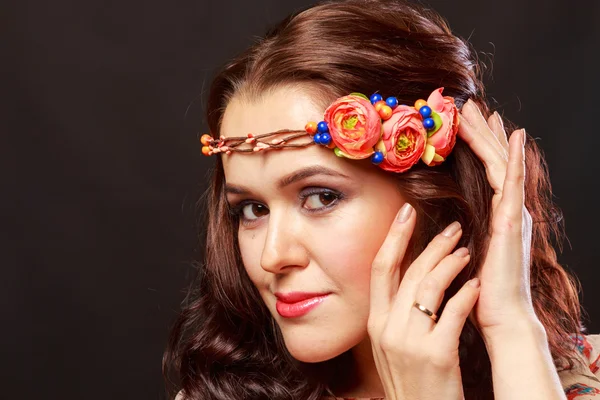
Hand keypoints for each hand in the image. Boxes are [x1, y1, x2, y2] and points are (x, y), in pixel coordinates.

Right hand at [368, 205, 480, 399]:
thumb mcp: (389, 346)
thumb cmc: (411, 381)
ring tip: (467, 253)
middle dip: (433, 245)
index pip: (381, 268)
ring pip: (430, 286)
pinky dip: (466, 294)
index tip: (407, 212)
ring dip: (451, 264)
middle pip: (409, 272)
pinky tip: (476, 285)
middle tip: (453, 229)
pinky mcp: (436, 354)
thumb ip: (394, 313)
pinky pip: (453, 313)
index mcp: (375, 323)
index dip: (394, 237)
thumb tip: (409, 278)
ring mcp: (410, 342)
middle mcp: (387, 328)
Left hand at [458, 100, 538, 337]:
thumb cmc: (479, 289)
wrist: (499, 314)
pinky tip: (515, 136)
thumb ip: (459, 232)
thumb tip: (447, 222)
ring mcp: (513, 213)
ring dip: (489, 136)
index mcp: (495, 215)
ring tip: (480, 110)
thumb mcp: (464, 251)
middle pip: (492, 161)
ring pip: (500, 164)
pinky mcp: (512, 220)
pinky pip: (512, 182)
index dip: (478, 146)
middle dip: (482, 132)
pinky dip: (514, 157)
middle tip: (471, 105)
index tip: (468, 124)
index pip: (485, 172)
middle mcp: (508, 209)